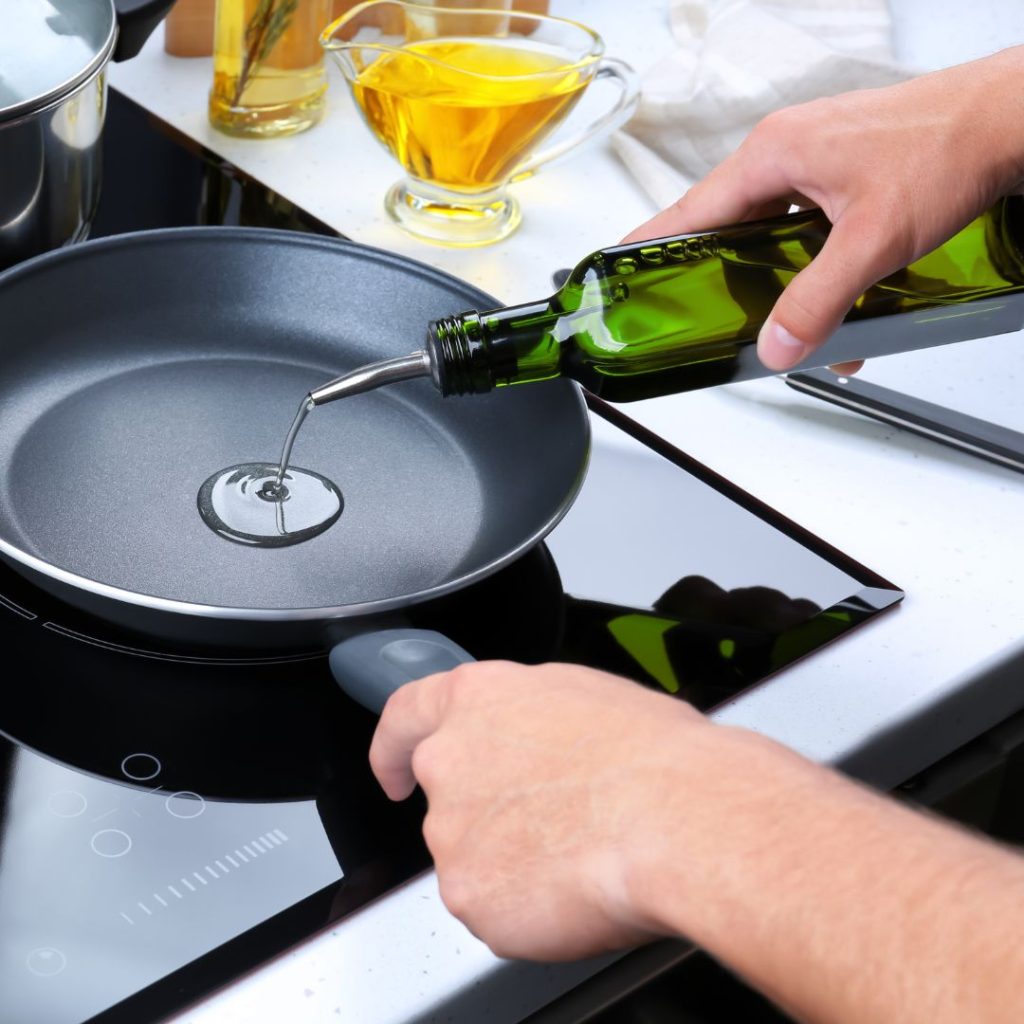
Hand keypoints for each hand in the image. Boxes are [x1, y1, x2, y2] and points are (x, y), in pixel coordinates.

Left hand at [368, 661, 710, 960]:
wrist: (677, 817)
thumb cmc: (652, 754)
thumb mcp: (585, 700)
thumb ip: (530, 721)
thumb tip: (538, 742)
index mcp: (478, 699)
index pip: (405, 715)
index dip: (392, 746)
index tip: (391, 771)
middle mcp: (450, 759)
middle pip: (446, 796)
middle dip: (484, 817)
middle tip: (546, 828)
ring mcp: (452, 830)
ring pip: (472, 857)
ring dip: (512, 862)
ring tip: (580, 854)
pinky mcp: (468, 894)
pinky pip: (491, 908)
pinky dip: (526, 908)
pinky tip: (574, 889)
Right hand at [623, 46, 1023, 371]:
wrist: (1009, 118)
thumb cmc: (948, 147)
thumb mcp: (873, 241)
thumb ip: (818, 301)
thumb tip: (778, 346)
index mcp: (773, 154)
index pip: (687, 209)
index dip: (648, 244)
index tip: (617, 267)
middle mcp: (785, 150)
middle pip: (723, 224)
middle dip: (716, 274)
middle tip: (699, 312)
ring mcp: (813, 156)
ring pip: (767, 227)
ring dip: (771, 274)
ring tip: (775, 315)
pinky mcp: (841, 167)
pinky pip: (801, 221)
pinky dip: (806, 260)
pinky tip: (830, 295)